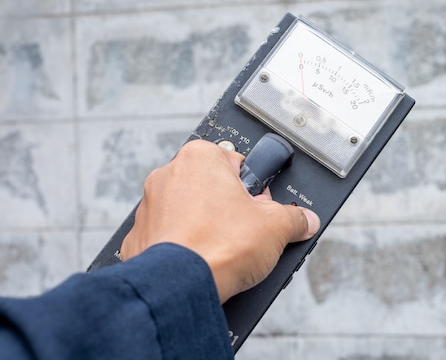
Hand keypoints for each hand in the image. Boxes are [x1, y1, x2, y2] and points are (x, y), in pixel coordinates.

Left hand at [120, 139, 319, 302]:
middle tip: (247, 230)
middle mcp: (168, 174)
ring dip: (208, 226)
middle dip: (232, 207)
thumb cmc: (217, 248)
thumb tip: (304, 220)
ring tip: (226, 249)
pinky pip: (170, 236)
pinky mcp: (140, 236)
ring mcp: (150, 206)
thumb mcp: (276, 227)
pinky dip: (186, 246)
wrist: (179, 289)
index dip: (255, 189)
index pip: (238, 163)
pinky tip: (203, 261)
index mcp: (200, 157)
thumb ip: (295, 218)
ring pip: (190, 211)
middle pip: (213, 187)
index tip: (261, 206)